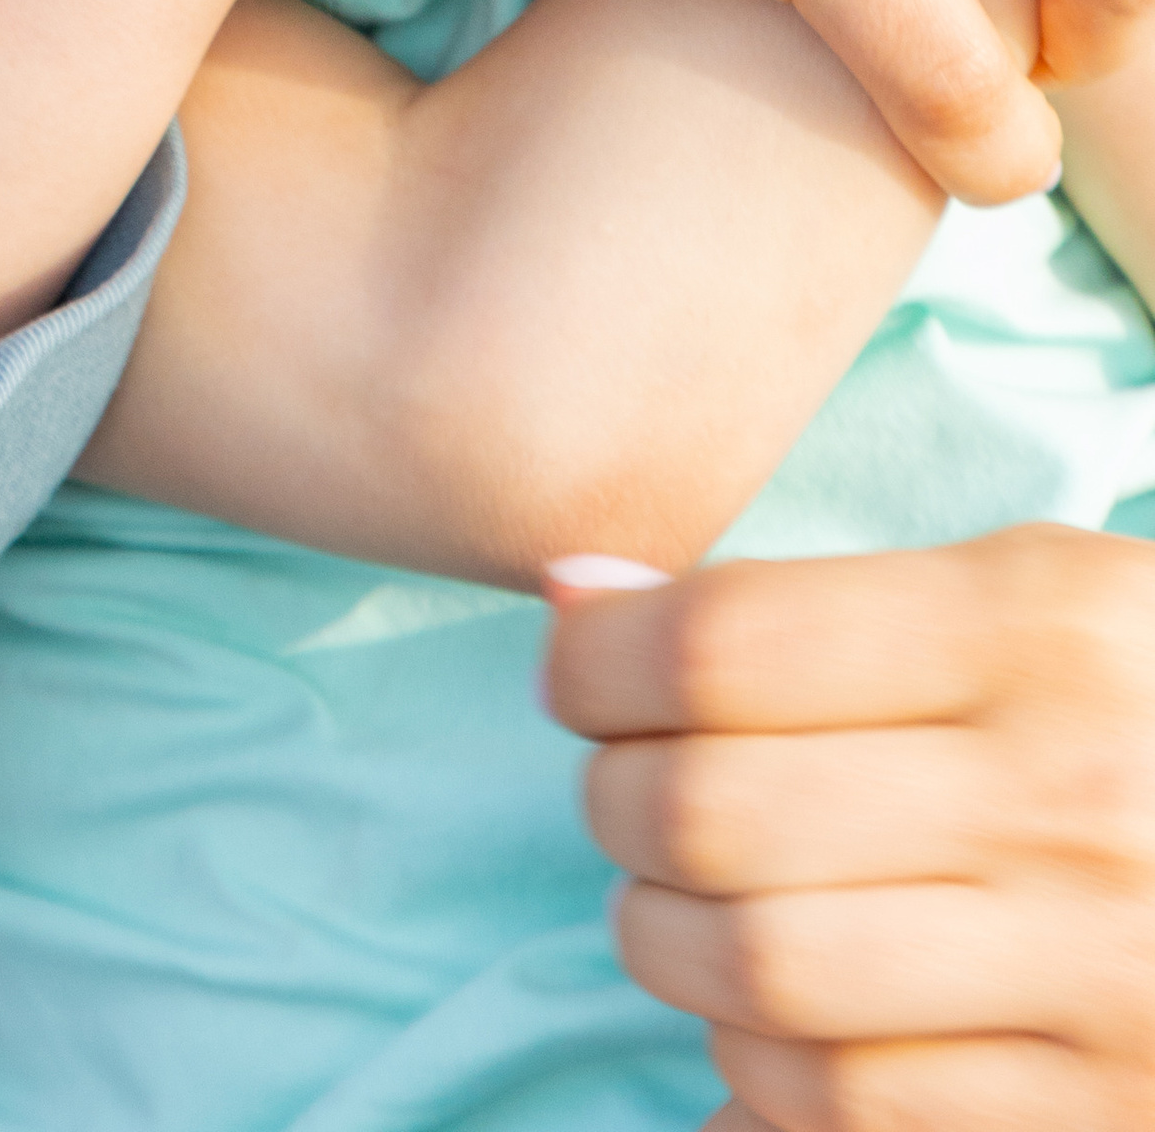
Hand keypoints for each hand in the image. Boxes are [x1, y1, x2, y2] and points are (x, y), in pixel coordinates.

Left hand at [545, 529, 1154, 1129]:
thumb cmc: (1152, 713)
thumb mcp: (1035, 597)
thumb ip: (805, 605)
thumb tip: (574, 593)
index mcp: (1043, 627)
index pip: (722, 643)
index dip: (597, 660)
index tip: (581, 669)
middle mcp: (1069, 796)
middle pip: (710, 812)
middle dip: (614, 803)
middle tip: (627, 790)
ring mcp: (1096, 974)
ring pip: (753, 975)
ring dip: (664, 943)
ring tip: (683, 904)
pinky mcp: (1100, 1119)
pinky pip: (835, 1110)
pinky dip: (752, 1071)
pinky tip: (768, 1019)